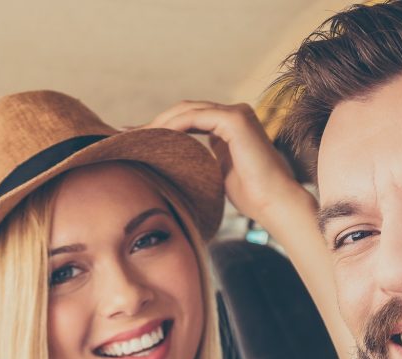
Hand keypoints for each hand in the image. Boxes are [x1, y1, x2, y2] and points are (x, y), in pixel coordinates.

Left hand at [147, 100, 315, 237]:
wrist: (273, 204)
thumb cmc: (251, 197)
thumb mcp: (216, 176)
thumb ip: (199, 163)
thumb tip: (172, 166)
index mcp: (228, 127)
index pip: (189, 119)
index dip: (162, 127)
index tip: (136, 138)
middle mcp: (233, 115)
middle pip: (185, 111)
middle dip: (155, 121)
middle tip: (127, 133)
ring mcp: (236, 114)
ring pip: (188, 111)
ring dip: (160, 122)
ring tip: (138, 136)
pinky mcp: (236, 119)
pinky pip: (196, 117)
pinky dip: (175, 125)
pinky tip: (157, 136)